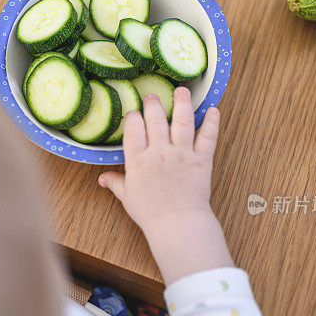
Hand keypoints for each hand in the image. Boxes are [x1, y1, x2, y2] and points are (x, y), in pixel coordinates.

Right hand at [99, 87, 232, 284]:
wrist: (177, 225)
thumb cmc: (151, 214)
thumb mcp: (128, 198)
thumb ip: (116, 183)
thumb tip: (102, 178)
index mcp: (138, 160)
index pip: (133, 129)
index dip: (133, 117)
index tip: (134, 112)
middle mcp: (159, 152)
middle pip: (155, 119)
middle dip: (153, 103)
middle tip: (153, 96)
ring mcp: (181, 154)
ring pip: (182, 121)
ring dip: (182, 103)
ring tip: (181, 91)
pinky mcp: (201, 160)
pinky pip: (207, 136)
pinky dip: (212, 122)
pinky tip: (213, 110)